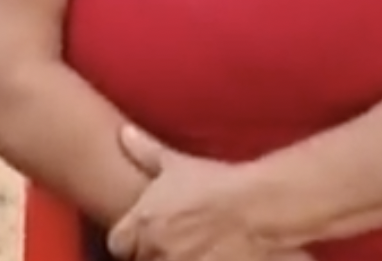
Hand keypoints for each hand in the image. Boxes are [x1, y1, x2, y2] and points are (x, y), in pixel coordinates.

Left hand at [106, 126, 278, 260]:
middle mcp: (156, 250)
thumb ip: (146, 151)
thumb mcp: (179, 164)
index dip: (133, 241)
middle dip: (155, 254)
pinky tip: (214, 255)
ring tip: (201, 249)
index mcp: (143, 223)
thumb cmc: (221, 186)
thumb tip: (124, 133)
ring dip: (177, 259)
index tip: (151, 235)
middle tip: (179, 243)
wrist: (263, 209)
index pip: (118, 244)